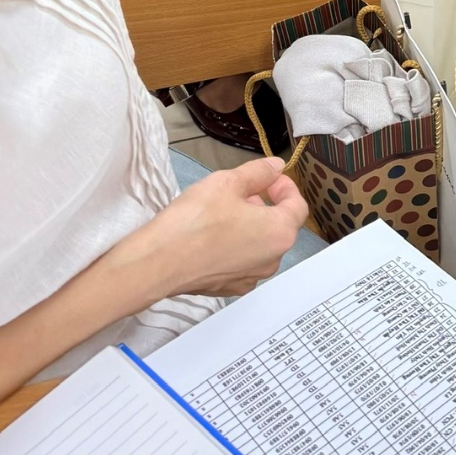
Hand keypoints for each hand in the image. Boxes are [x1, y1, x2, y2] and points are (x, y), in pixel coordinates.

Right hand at [132, 156, 308, 296]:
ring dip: (249, 225)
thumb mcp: (228, 182)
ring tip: (221, 211)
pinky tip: (211, 236)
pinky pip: (241, 261)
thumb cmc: (195, 221)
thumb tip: (276, 167)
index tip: (268, 177)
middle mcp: (272, 260)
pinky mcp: (229, 287)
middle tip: (239, 191)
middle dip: (264, 205)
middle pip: (279, 226)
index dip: (285, 186)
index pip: (298, 205)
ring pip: (260, 244)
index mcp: (280, 232)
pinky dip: (234, 246)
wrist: (158, 262)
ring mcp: (250, 278)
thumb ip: (259, 172)